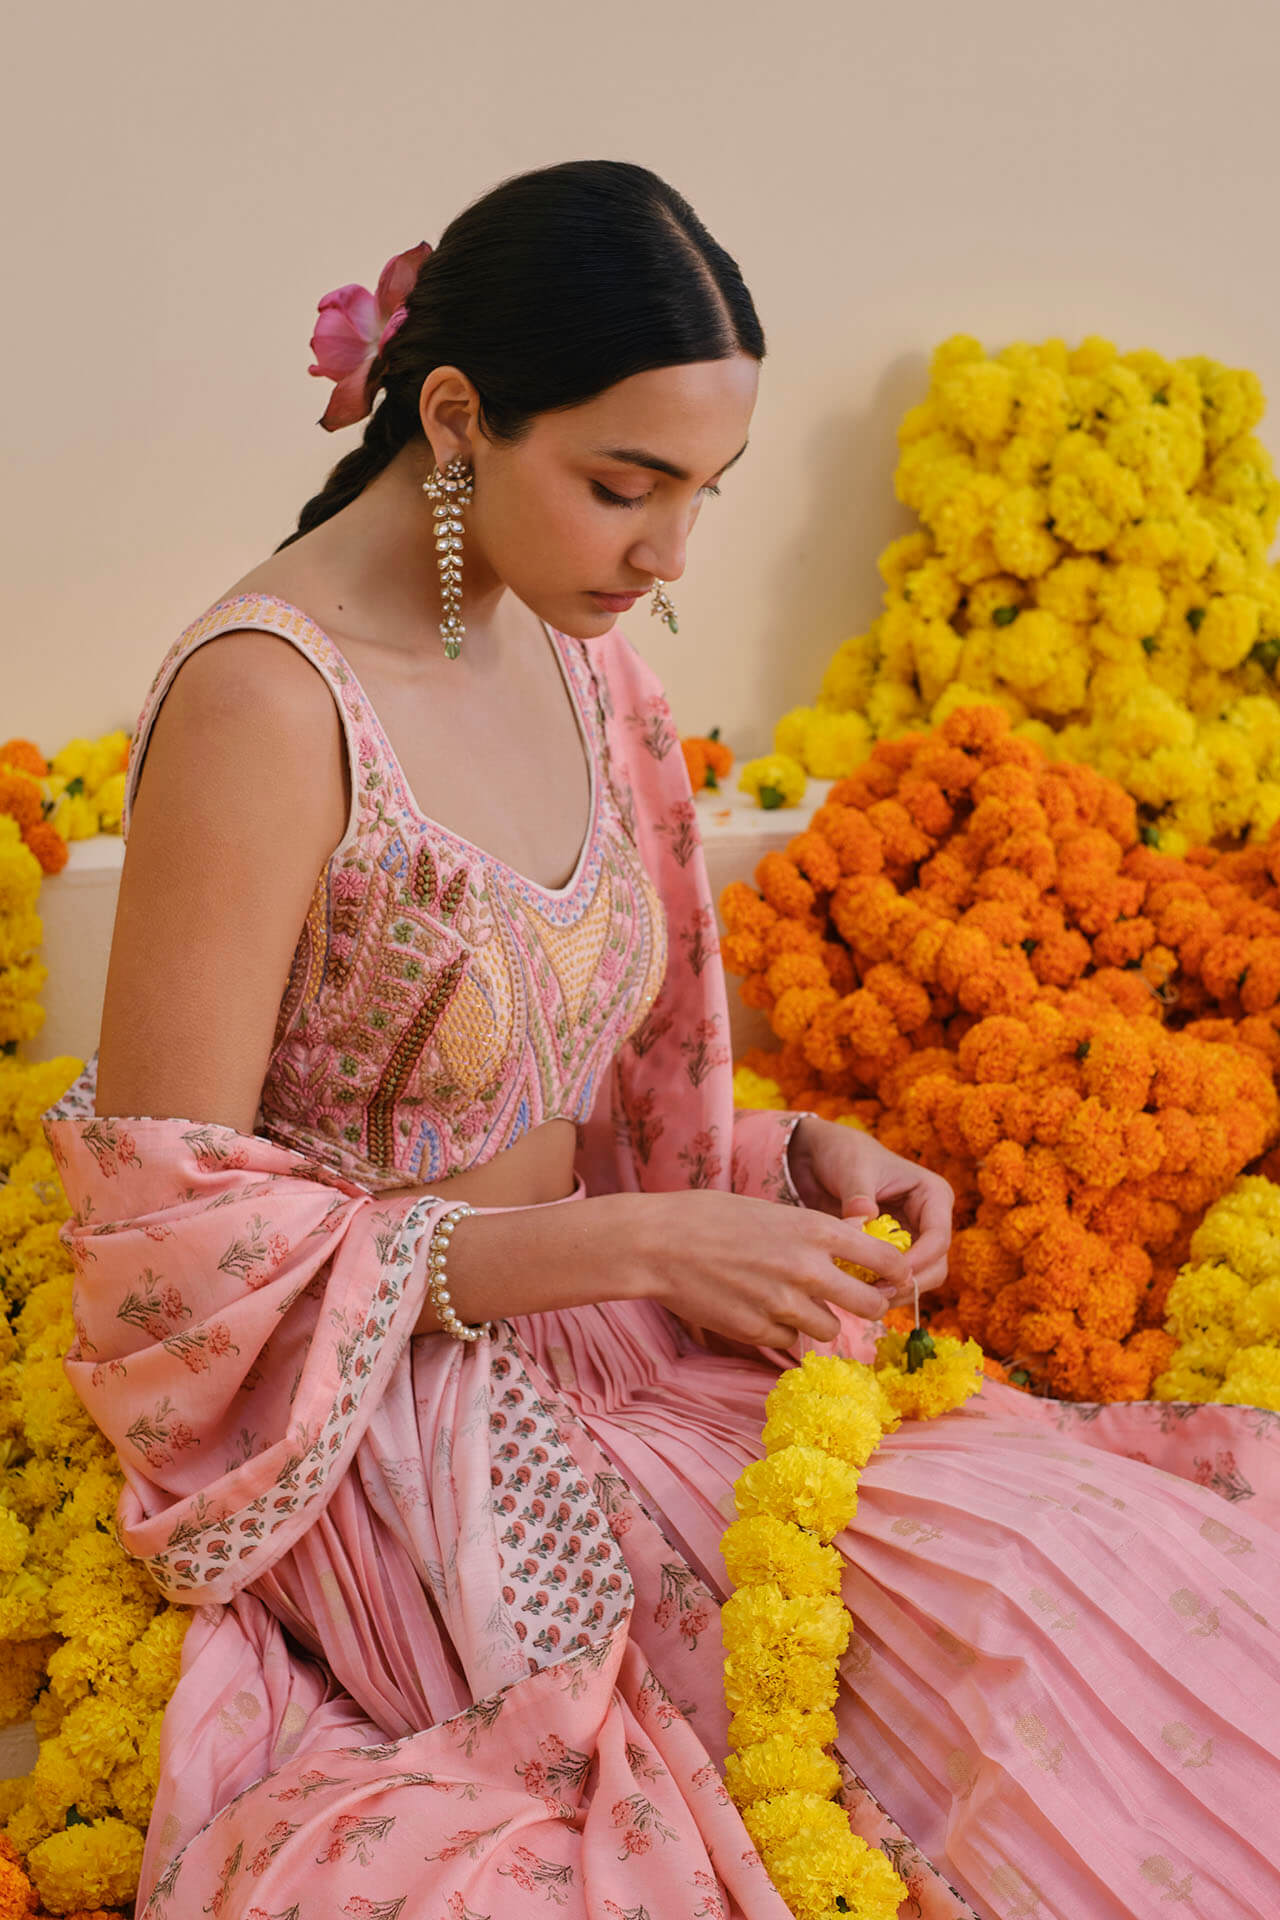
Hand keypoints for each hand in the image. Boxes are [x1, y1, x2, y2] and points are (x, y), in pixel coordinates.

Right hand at [626, 1188, 912, 1350]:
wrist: (660, 1243)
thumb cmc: (713, 1217)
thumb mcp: (775, 1209)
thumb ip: (815, 1233)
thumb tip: (854, 1247)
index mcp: (816, 1230)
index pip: (886, 1259)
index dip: (895, 1273)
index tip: (891, 1278)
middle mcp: (808, 1269)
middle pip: (871, 1305)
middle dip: (869, 1306)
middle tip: (856, 1302)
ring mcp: (783, 1304)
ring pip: (831, 1329)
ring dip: (819, 1319)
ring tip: (789, 1300)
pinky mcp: (758, 1331)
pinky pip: (790, 1341)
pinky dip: (781, 1330)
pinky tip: (756, 1309)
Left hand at [786, 1117, 952, 1305]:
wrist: (823, 1158)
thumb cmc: (844, 1154)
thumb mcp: (852, 1168)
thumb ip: (858, 1195)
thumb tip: (863, 1217)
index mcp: (932, 1195)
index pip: (938, 1237)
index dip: (919, 1261)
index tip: (889, 1274)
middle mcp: (929, 1220)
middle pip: (936, 1266)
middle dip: (909, 1283)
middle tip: (875, 1294)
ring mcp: (913, 1239)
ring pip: (918, 1279)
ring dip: (895, 1291)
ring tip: (863, 1294)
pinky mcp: (893, 1253)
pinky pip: (895, 1279)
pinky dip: (880, 1288)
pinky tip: (855, 1290)